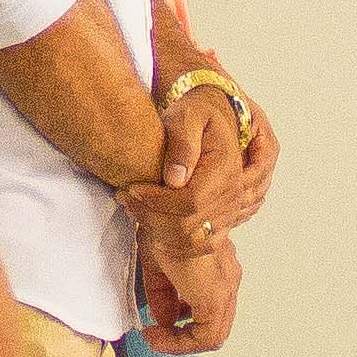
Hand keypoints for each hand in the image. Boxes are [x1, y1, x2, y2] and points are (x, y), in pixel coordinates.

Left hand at [141, 84, 268, 242]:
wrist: (209, 118)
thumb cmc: (195, 113)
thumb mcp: (186, 117)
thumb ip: (182, 145)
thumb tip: (175, 180)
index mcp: (226, 169)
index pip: (191, 201)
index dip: (157, 201)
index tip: (132, 189)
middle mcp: (233, 193)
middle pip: (189, 224)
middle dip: (151, 214)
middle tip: (124, 197)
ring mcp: (230, 210)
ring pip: (190, 237)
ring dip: (157, 227)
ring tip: (132, 206)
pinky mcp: (222, 220)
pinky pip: (196, 242)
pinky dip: (170, 236)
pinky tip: (148, 217)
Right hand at [144, 232, 240, 353]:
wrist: (175, 212)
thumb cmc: (167, 226)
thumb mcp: (157, 261)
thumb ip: (162, 294)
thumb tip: (163, 319)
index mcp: (218, 271)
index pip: (210, 310)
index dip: (183, 325)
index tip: (156, 326)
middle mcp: (228, 281)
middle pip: (214, 326)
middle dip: (183, 336)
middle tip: (157, 335)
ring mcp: (227, 288)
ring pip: (214, 334)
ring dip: (183, 341)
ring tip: (158, 337)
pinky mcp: (217, 297)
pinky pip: (208, 335)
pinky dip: (183, 342)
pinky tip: (160, 334)